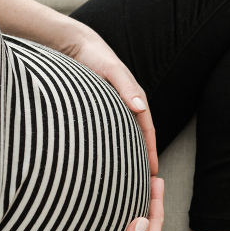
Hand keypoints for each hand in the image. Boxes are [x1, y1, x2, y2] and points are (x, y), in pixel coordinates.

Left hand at [64, 28, 158, 175]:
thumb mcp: (112, 71)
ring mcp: (113, 109)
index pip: (147, 130)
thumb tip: (141, 107)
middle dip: (142, 159)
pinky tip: (105, 159)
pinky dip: (112, 146)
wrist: (76, 47)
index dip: (151, 151)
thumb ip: (125, 87)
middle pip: (138, 137)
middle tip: (142, 183)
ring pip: (124, 136)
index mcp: (134, 98)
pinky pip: (109, 132)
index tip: (153, 172)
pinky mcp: (100, 111)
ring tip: (126, 176)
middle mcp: (126, 106)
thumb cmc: (96, 57)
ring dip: (128, 154)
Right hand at [66, 176, 164, 230]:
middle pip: (151, 222)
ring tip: (138, 192)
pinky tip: (119, 219)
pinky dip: (128, 222)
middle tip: (150, 178)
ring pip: (140, 229)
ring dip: (141, 209)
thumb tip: (142, 219)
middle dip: (152, 199)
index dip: (157, 199)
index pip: (156, 221)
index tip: (157, 179)